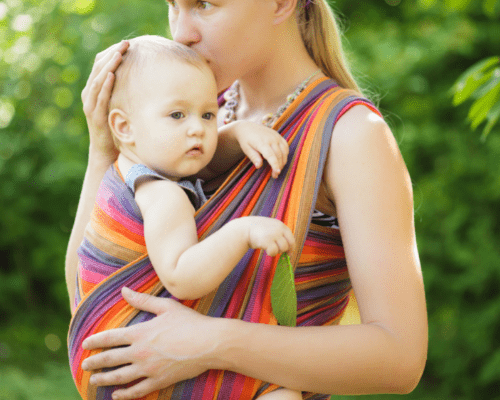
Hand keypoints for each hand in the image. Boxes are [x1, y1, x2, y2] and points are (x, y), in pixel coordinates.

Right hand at [81, 40, 128, 161]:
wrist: (106, 152)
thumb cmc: (115, 128)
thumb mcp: (119, 107)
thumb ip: (123, 93)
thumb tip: (142, 79)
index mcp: (94, 91)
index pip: (101, 65)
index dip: (112, 53)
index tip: (126, 43)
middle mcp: (89, 95)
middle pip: (99, 68)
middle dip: (112, 54)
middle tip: (125, 43)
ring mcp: (90, 105)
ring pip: (98, 80)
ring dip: (109, 66)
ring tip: (119, 54)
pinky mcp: (95, 116)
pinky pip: (99, 97)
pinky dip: (105, 85)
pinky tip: (112, 74)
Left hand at [81, 287, 223, 399]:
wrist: (209, 343)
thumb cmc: (189, 322)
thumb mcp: (166, 306)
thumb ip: (143, 300)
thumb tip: (124, 290)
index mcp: (140, 333)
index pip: (110, 338)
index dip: (96, 341)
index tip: (85, 344)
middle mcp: (140, 352)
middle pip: (110, 359)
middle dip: (95, 362)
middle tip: (84, 365)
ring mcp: (149, 369)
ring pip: (119, 377)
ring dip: (104, 379)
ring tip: (93, 380)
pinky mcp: (159, 381)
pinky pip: (137, 390)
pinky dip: (124, 394)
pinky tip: (116, 395)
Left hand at [230, 121, 288, 178]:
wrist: (247, 128)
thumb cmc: (246, 140)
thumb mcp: (246, 149)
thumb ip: (253, 157)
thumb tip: (259, 166)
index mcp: (261, 142)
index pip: (271, 155)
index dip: (275, 165)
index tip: (277, 173)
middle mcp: (271, 138)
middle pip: (279, 155)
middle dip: (279, 166)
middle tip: (275, 175)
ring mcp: (276, 136)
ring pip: (284, 151)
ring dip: (283, 162)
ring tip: (278, 169)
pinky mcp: (279, 136)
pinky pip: (285, 146)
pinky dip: (285, 154)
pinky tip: (281, 160)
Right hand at [246, 217, 294, 256]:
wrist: (244, 228)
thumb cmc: (257, 230)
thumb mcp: (271, 227)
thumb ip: (279, 233)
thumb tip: (288, 247)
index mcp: (280, 225)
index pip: (291, 238)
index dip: (291, 247)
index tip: (289, 253)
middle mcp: (279, 228)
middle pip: (289, 244)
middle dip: (284, 250)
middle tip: (277, 251)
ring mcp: (274, 234)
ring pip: (282, 248)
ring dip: (276, 251)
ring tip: (269, 248)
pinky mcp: (267, 241)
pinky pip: (274, 252)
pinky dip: (270, 253)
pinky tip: (265, 249)